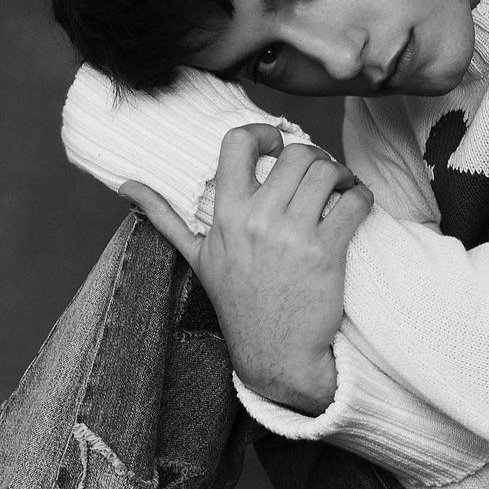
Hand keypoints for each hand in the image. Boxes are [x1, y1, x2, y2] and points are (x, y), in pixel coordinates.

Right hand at [120, 124, 372, 413]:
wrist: (276, 356)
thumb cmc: (239, 305)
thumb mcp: (196, 259)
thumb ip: (164, 217)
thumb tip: (126, 186)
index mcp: (226, 215)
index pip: (237, 142)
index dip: (264, 132)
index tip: (277, 144)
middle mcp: (257, 220)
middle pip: (296, 153)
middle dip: (314, 157)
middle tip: (320, 173)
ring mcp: (293, 236)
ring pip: (327, 171)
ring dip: (341, 173)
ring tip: (341, 187)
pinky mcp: (327, 253)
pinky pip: (354, 201)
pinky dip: (362, 196)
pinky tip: (356, 205)